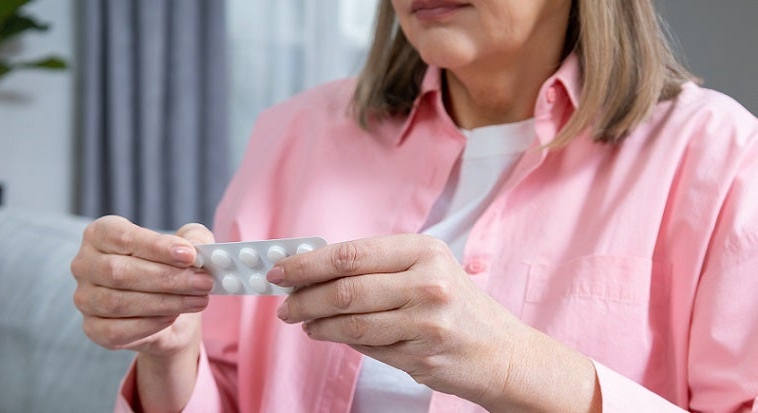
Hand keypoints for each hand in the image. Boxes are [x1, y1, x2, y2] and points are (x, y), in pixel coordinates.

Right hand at [71, 215, 214, 356]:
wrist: (169, 311)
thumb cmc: (172, 268)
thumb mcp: (188, 246)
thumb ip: (194, 240)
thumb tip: (197, 251)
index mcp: (100, 233)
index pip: (123, 238)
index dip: (156, 247)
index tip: (189, 255)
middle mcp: (84, 264)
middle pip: (119, 272)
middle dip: (167, 278)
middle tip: (203, 282)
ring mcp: (84, 298)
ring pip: (118, 302)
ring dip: (164, 302)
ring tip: (198, 299)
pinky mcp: (92, 328)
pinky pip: (115, 330)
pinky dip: (148, 325)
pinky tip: (172, 317)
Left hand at [267, 234, 599, 410]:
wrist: (501, 352)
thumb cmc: (456, 304)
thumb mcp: (427, 268)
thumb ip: (377, 265)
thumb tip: (313, 268)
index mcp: (424, 251)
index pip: (351, 254)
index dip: (308, 263)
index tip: (280, 269)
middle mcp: (427, 284)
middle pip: (345, 290)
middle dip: (304, 297)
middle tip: (283, 304)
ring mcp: (425, 323)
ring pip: (351, 323)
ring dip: (316, 324)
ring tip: (302, 322)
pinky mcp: (421, 356)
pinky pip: (367, 347)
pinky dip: (342, 341)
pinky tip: (331, 335)